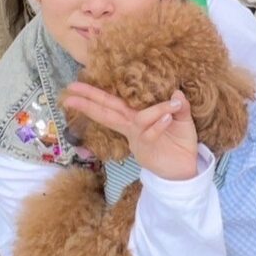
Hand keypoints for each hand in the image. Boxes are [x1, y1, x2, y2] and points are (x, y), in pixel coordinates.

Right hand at [62, 83, 198, 180]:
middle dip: (88, 101)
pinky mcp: (146, 150)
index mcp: (135, 118)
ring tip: (172, 106)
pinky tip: (169, 118)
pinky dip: (160, 123)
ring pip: (137, 119)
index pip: (112, 103)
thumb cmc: (180, 142)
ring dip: (154, 111)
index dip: (94, 95)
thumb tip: (176, 91)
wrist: (186, 168)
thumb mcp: (182, 120)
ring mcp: (137, 139)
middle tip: (70, 91)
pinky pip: (150, 133)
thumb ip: (179, 105)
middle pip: (107, 111)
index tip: (75, 86)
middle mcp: (132, 127)